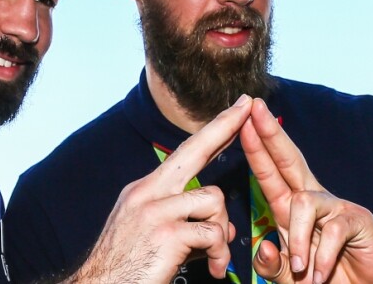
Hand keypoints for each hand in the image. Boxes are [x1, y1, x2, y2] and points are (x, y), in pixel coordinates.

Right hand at [68, 94, 252, 283]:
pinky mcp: (166, 233)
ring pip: (213, 199)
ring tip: (217, 256)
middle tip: (246, 105)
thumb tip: (222, 227)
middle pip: (194, 148)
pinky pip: (212, 232)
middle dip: (224, 124)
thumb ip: (187, 223)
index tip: (232, 112)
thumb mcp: (152, 235)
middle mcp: (148, 192)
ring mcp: (155, 210)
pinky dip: (219, 252)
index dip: (211, 131)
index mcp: (146, 190)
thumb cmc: (126, 270)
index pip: (185, 153)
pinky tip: (214, 267)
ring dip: (222, 230)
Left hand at [241, 98, 372, 283]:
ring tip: (301, 271)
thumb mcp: (289, 277)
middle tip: (255, 108)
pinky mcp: (357, 219)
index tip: (241, 121)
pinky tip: (320, 272)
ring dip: (298, 240)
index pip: (270, 171)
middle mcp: (311, 199)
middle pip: (289, 159)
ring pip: (304, 202)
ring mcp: (335, 206)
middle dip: (271, 133)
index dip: (256, 147)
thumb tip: (263, 248)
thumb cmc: (324, 279)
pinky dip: (322, 256)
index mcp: (291, 207)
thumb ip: (272, 264)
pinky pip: (332, 229)